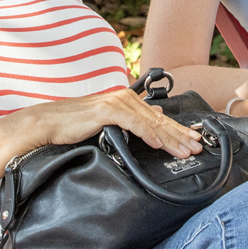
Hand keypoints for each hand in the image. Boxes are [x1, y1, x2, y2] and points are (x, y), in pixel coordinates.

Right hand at [25, 89, 203, 157]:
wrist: (50, 123)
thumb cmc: (76, 126)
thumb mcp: (108, 125)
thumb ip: (130, 125)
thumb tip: (153, 126)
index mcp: (127, 101)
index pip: (158, 119)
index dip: (178, 131)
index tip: (193, 142)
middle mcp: (125, 98)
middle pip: (159, 120)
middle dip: (180, 135)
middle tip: (197, 147)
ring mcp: (116, 102)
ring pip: (150, 123)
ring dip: (169, 138)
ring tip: (183, 150)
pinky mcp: (106, 110)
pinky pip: (132, 123)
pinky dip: (147, 133)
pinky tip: (158, 143)